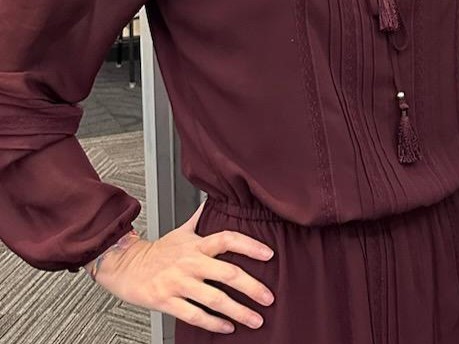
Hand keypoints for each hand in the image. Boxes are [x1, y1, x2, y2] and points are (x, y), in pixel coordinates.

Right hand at [89, 205, 274, 334]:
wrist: (123, 266)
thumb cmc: (156, 251)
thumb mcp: (181, 232)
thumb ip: (202, 218)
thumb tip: (216, 198)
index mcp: (196, 245)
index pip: (228, 239)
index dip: (250, 245)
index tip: (269, 254)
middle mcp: (190, 263)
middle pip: (227, 273)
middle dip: (252, 287)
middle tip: (269, 297)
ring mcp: (178, 283)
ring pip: (214, 299)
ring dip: (238, 311)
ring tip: (256, 319)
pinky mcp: (166, 301)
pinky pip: (194, 315)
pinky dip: (213, 323)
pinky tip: (227, 328)